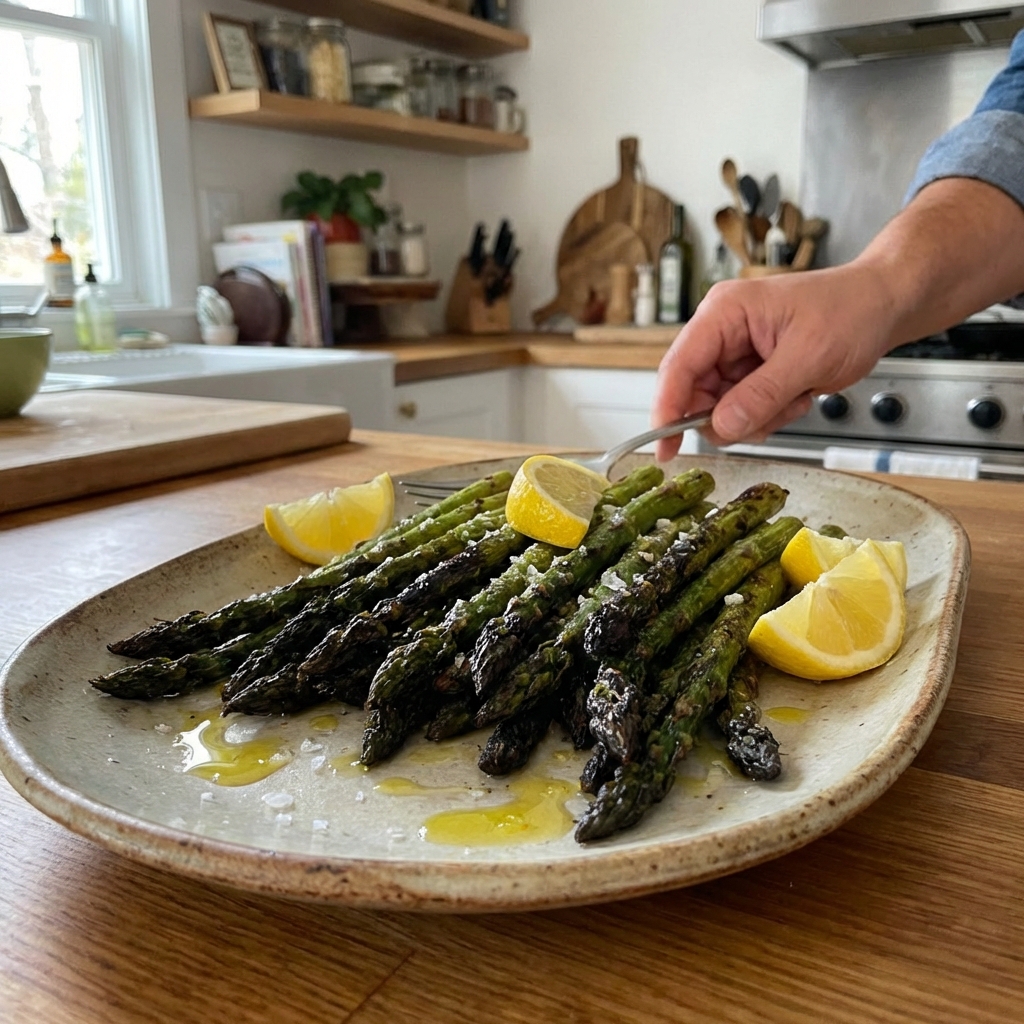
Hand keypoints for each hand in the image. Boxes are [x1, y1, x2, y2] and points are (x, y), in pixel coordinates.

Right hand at [651, 263, 898, 459]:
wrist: (883, 306)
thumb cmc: (851, 311)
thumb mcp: (809, 356)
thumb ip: (761, 395)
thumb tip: (720, 427)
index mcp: (725, 312)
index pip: (678, 366)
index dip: (667, 409)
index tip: (664, 447)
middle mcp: (721, 331)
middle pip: (694, 393)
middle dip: (728, 416)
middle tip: (765, 418)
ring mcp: (734, 353)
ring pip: (719, 408)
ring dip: (756, 416)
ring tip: (794, 395)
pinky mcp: (750, 372)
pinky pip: (741, 410)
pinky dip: (768, 414)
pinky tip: (797, 395)